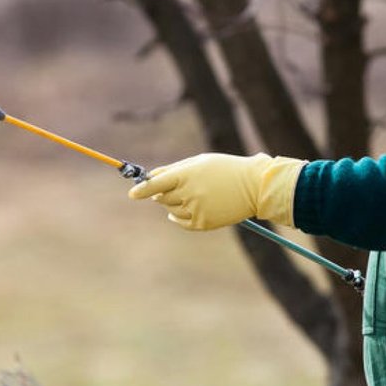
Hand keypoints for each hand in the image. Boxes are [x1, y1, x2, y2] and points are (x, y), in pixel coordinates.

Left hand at [128, 152, 305, 230]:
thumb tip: (150, 178)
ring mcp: (196, 210)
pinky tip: (184, 210)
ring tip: (192, 195)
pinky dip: (178, 218)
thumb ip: (173, 170)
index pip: (156, 184)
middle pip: (161, 197)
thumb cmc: (224, 169)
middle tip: (176, 187)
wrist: (253, 186)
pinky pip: (181, 222)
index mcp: (187, 175)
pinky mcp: (203, 223)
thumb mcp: (199, 162)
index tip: (132, 194)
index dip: (141, 189)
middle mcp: (190, 193)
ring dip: (173, 204)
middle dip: (162, 193)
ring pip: (171, 210)